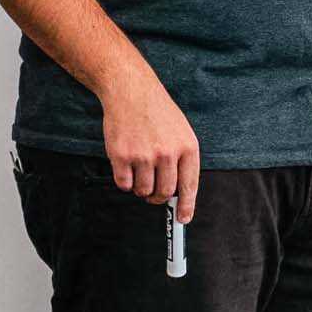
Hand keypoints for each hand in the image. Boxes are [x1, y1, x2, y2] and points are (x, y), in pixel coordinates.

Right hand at [100, 72, 199, 223]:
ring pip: (143, 191)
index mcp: (187, 147)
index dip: (186, 206)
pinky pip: (124, 184)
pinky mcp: (122, 156)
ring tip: (140, 168)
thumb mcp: (181, 132)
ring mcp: (144, 155)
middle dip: (158, 197)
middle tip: (153, 191)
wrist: (132, 91)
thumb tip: (180, 194)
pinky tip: (126, 163)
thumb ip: (182, 161)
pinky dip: (124, 180)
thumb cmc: (158, 113)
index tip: (183, 219)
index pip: (189, 186)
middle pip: (164, 193)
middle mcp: (167, 153)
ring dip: (140, 187)